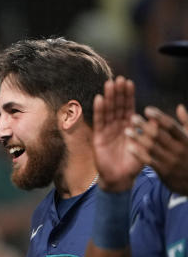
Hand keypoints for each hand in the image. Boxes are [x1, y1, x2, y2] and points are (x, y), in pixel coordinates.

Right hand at [92, 76, 141, 191]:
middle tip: (118, 79)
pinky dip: (99, 110)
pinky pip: (99, 121)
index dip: (128, 95)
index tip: (129, 82)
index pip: (128, 107)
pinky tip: (100, 99)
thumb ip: (149, 131)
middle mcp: (117, 126)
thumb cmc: (134, 163)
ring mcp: (107, 130)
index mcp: (129, 126)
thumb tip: (157, 117)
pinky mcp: (99, 137)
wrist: (120, 178)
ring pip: (108, 110)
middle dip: (118, 92)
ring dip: (109, 97)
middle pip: (117, 106)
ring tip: (109, 84)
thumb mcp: (145, 145)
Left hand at [125, 105, 187, 194]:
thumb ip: (186, 122)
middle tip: (132, 117)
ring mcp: (171, 161)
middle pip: (159, 135)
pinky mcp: (164, 171)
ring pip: (152, 147)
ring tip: (127, 131)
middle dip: (145, 125)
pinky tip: (129, 147)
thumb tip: (179, 107)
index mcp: (186, 139)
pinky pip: (149, 161)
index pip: (171, 125)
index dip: (159, 117)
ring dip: (138, 138)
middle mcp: (179, 149)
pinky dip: (139, 154)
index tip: (147, 110)